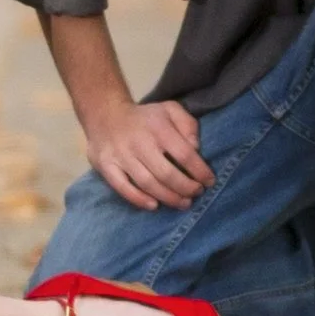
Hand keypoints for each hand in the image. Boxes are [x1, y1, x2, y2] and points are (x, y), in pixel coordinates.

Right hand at [80, 97, 212, 210]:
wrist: (105, 113)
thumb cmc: (146, 117)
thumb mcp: (170, 110)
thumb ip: (188, 124)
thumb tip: (196, 147)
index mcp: (158, 127)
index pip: (184, 154)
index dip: (199, 171)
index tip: (209, 181)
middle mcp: (139, 142)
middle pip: (166, 173)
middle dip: (186, 188)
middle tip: (196, 193)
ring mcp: (121, 155)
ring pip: (147, 183)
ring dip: (168, 198)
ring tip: (183, 203)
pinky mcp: (106, 165)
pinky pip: (122, 187)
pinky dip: (139, 199)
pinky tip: (154, 205)